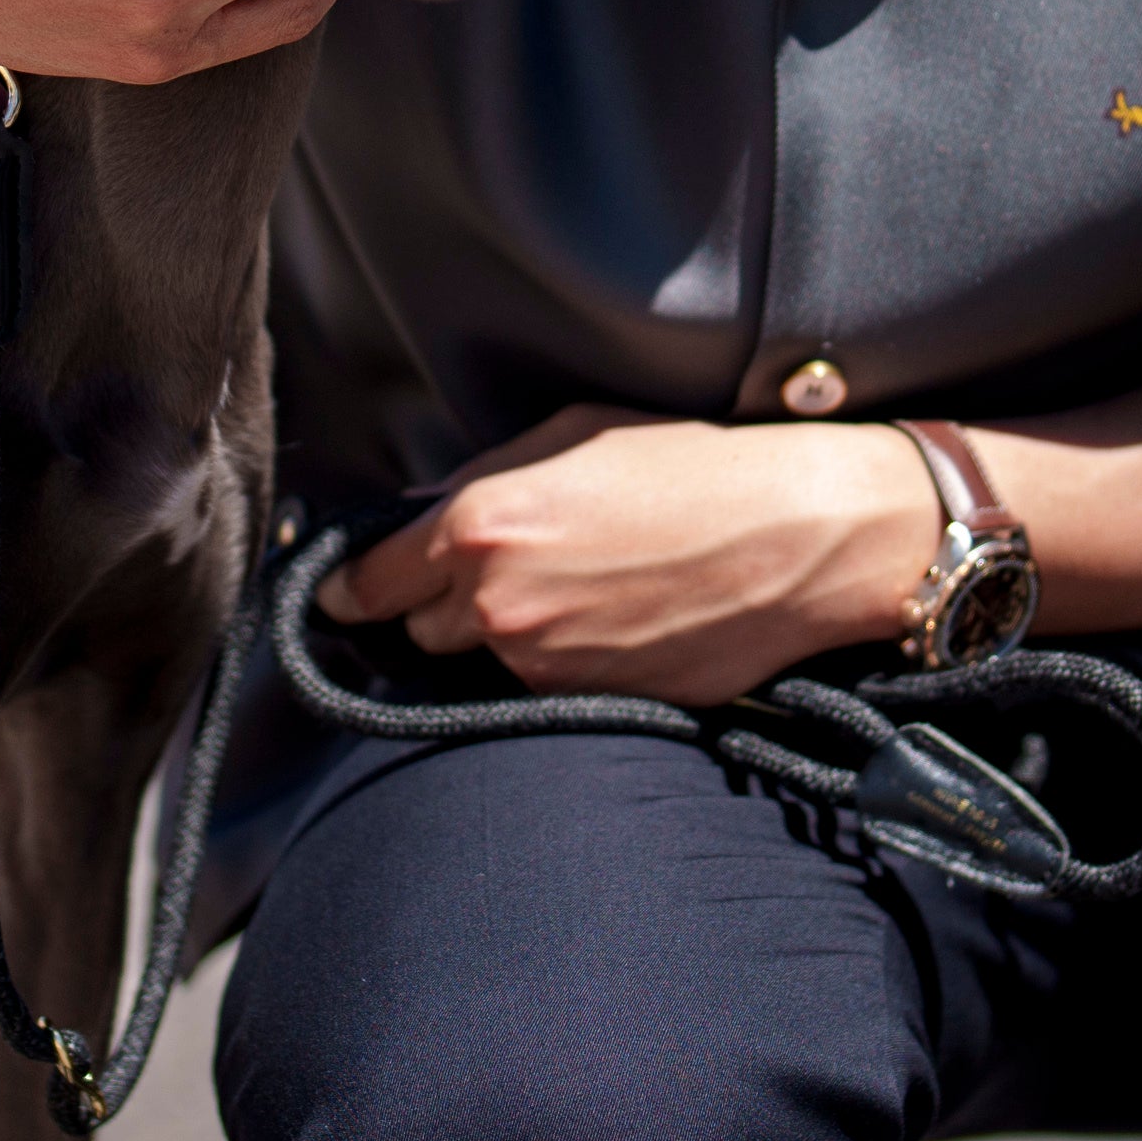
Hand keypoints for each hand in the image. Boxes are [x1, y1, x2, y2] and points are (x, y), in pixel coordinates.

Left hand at [318, 404, 934, 704]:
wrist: (799, 535)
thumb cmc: (693, 467)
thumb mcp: (571, 437)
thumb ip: (482, 481)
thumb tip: (421, 517)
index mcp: (480, 527)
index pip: (365, 584)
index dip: (350, 588)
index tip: (341, 593)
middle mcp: (498, 606)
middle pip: (417, 633)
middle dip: (439, 609)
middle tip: (497, 575)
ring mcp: (545, 666)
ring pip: (482, 664)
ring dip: (504, 639)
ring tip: (576, 593)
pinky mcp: (592, 703)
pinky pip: (542, 690)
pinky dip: (559, 665)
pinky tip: (612, 623)